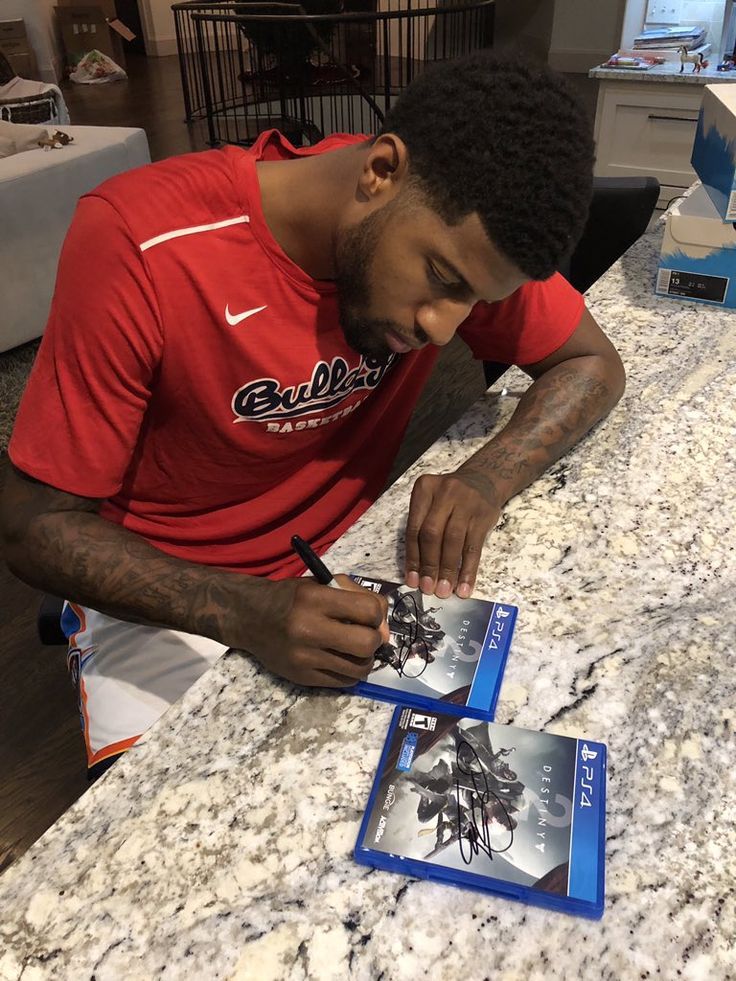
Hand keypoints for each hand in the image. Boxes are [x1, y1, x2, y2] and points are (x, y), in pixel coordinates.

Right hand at [225, 575, 388, 687]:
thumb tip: (385, 627)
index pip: (369, 610)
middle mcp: (309, 628)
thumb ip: (355, 597)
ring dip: (364, 659)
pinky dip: (349, 672)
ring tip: (354, 649)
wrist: (248, 617)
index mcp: (315, 599)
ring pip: (359, 668)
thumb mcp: (320, 584)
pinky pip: (343, 682)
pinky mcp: (302, 677)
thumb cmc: (290, 597)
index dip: (376, 614)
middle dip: (374, 640)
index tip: (369, 615)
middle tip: (366, 636)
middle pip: (367, 644)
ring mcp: (304, 657)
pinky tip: (340, 660)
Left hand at [404, 470, 500, 598]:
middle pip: (432, 535)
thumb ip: (423, 528)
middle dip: (429, 565)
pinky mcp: (483, 516)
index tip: (412, 580)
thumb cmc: (451, 497)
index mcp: (424, 489)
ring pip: (453, 542)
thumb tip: (418, 570)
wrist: (485, 479)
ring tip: (444, 590)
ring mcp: (466, 504)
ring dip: (448, 570)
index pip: (414, 528)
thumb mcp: (432, 501)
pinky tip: (464, 586)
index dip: (412, 557)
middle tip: (428, 588)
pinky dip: (468, 570)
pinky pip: (474, 548)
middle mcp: (444, 494)